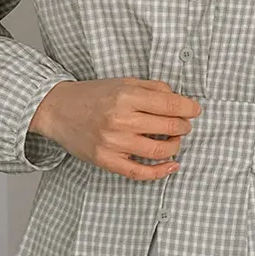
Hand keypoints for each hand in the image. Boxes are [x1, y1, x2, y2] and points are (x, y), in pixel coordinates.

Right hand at [29, 77, 201, 180]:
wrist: (58, 110)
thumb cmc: (93, 95)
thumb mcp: (123, 82)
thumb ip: (152, 88)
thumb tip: (179, 99)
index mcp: (126, 96)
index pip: (170, 104)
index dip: (189, 108)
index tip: (195, 110)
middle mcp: (121, 120)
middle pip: (169, 127)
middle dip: (184, 126)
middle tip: (184, 125)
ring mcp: (113, 143)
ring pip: (160, 151)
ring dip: (175, 146)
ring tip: (174, 140)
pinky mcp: (106, 160)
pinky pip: (140, 172)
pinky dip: (160, 172)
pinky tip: (171, 166)